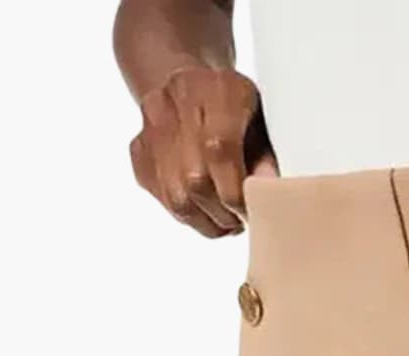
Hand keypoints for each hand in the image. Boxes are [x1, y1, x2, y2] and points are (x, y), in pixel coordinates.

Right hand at [129, 67, 279, 237]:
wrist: (190, 83)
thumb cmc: (235, 108)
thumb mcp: (260, 120)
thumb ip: (265, 156)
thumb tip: (269, 194)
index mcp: (218, 89)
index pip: (220, 150)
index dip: (236, 193)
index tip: (251, 213)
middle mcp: (177, 101)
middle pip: (195, 179)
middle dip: (223, 213)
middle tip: (241, 220)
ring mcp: (151, 125)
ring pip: (177, 197)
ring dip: (206, 220)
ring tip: (225, 220)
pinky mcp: (139, 150)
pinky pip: (163, 197)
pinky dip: (188, 214)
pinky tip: (205, 209)